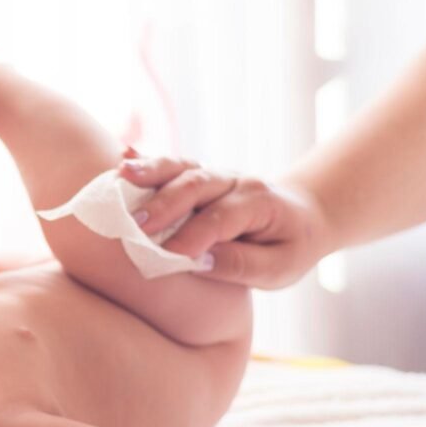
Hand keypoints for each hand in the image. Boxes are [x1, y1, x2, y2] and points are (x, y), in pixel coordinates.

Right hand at [117, 153, 330, 288]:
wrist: (303, 216)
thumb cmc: (289, 248)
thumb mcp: (279, 267)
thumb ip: (241, 264)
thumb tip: (200, 262)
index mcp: (259, 203)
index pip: (222, 218)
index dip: (194, 237)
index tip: (167, 257)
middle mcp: (235, 180)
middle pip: (197, 184)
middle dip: (164, 203)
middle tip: (136, 225)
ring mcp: (215, 173)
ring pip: (181, 166)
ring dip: (150, 171)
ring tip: (121, 176)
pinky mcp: (199, 174)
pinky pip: (172, 165)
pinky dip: (147, 161)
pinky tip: (123, 159)